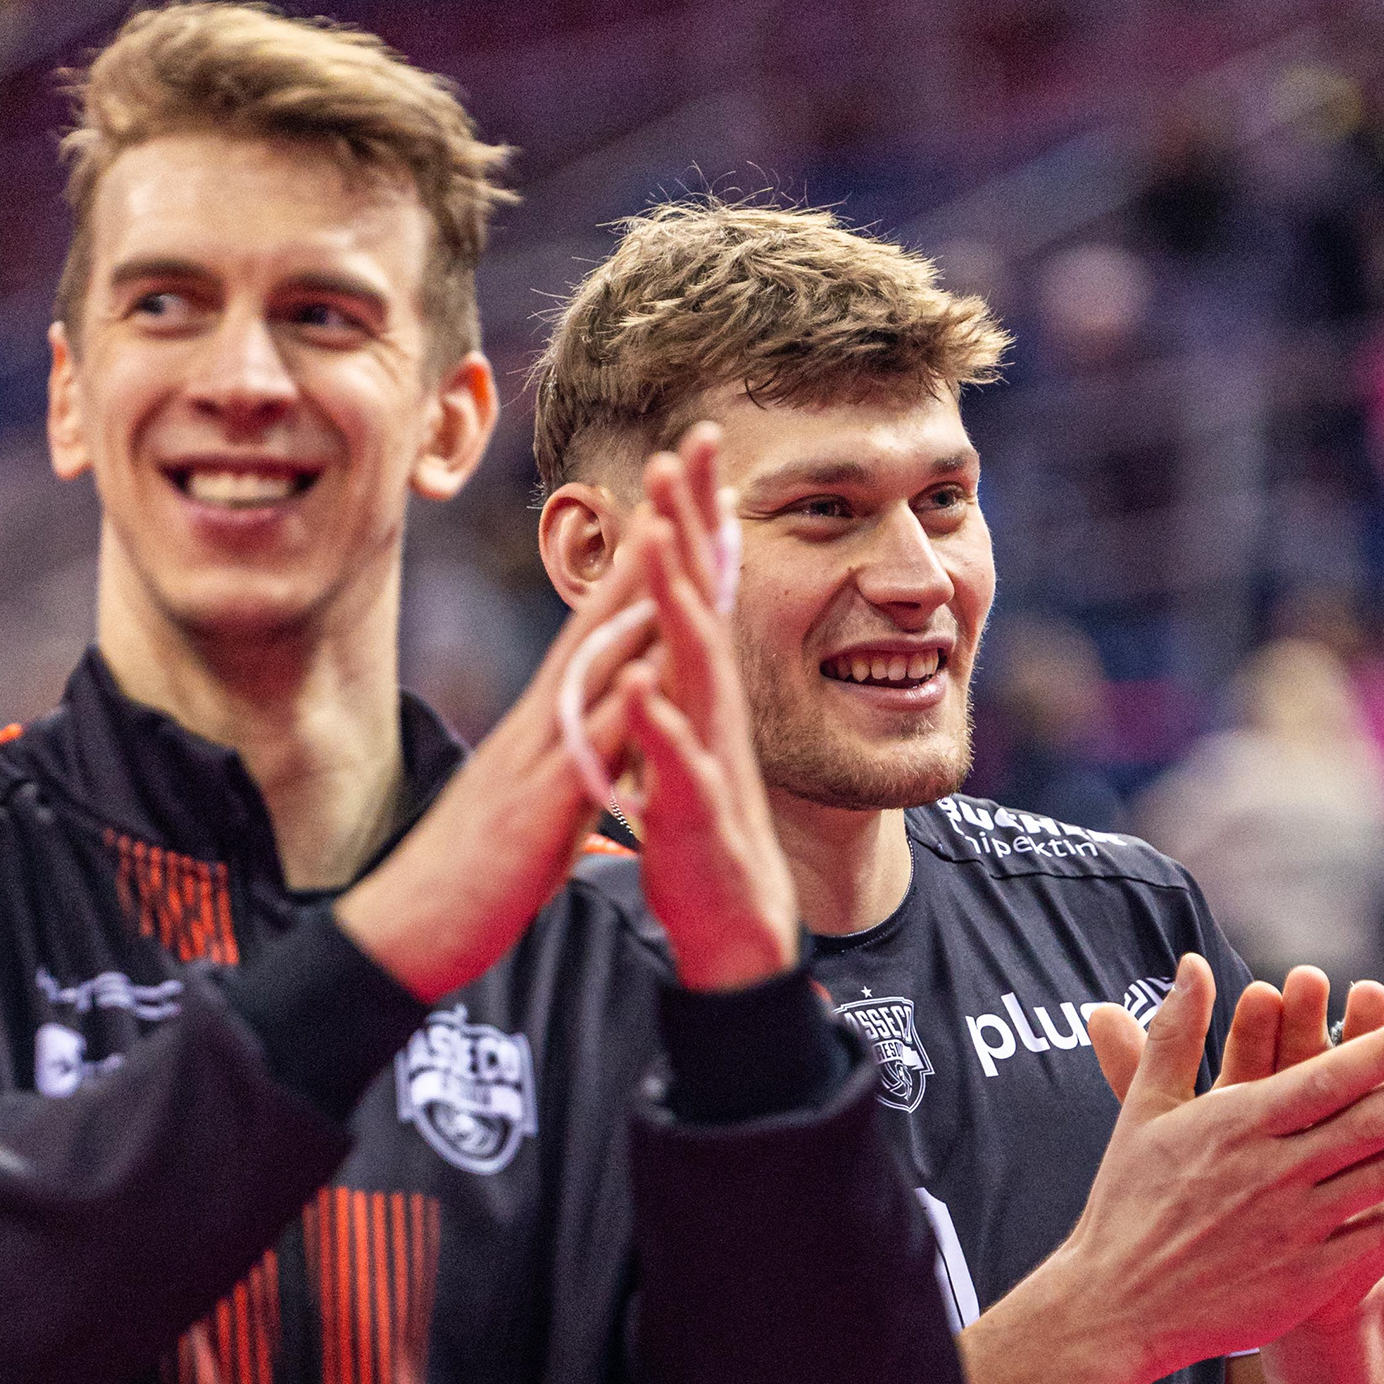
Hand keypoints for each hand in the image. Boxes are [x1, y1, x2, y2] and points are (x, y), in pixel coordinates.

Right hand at [334, 505, 666, 999]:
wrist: (408, 932)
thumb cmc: (474, 874)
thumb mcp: (535, 802)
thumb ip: (567, 761)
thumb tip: (596, 736)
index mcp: (543, 722)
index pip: (598, 626)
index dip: (637, 564)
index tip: (675, 502)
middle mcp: (537, 722)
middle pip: (597, 618)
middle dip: (642, 544)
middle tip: (677, 470)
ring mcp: (534, 759)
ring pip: (592, 665)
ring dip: (632, 600)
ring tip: (671, 532)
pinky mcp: (536, 810)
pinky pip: (582, 752)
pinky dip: (615, 708)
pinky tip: (647, 668)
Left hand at [613, 431, 799, 990]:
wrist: (736, 934)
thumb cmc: (701, 840)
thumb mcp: (680, 748)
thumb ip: (675, 688)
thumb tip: (660, 629)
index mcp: (698, 700)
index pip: (693, 597)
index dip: (688, 524)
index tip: (679, 449)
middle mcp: (710, 720)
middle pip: (701, 611)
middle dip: (688, 533)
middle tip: (676, 455)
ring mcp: (709, 765)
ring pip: (699, 677)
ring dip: (681, 609)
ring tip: (662, 544)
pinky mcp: (698, 822)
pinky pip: (682, 770)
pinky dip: (663, 728)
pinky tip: (647, 687)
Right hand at [1071, 958, 1383, 1383]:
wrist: (1117, 1310)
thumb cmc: (1125, 1205)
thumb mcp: (1142, 1113)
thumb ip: (1173, 1035)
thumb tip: (1192, 965)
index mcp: (1234, 1128)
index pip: (1325, 1079)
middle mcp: (1273, 1174)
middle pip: (1374, 1120)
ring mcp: (1296, 1228)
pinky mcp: (1308, 1276)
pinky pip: (1380, 1229)